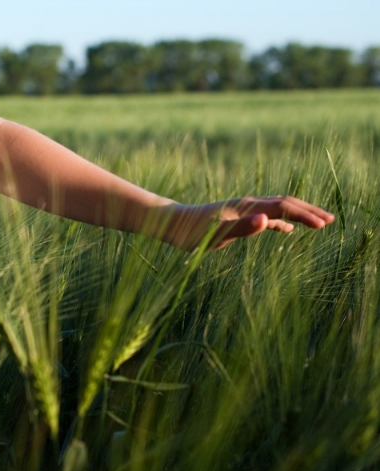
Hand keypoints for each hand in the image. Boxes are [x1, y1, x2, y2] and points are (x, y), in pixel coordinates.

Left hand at [157, 196, 334, 250]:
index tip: (324, 226)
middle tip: (331, 220)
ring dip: (298, 214)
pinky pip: (266, 217)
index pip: (284, 207)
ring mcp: (243, 210)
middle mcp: (248, 205)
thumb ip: (242, 228)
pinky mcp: (237, 218)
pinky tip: (286, 229)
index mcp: (247, 206)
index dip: (305, 215)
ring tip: (318, 223)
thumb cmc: (191, 232)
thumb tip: (268, 221)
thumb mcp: (216, 234)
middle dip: (308, 211)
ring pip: (278, 209)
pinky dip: (281, 221)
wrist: (170, 224)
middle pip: (285, 203)